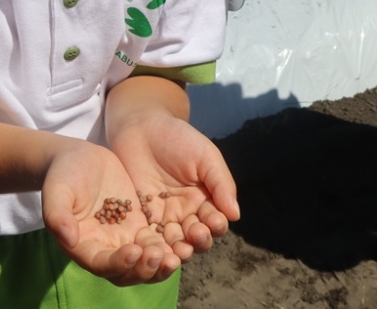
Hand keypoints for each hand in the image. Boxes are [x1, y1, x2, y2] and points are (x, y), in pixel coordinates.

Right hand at [41, 142, 180, 285]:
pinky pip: (157, 240)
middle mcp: (105, 249)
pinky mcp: (139, 225)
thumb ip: (58, 214)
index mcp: (83, 246)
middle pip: (128, 272)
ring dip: (162, 262)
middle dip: (146, 269)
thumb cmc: (63, 173)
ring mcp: (124, 238)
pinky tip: (186, 237)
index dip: (118, 263)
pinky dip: (170, 244)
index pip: (102, 264)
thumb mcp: (57, 190)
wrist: (79, 157)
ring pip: (146, 261)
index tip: (134, 250)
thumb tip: (68, 238)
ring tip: (179, 253)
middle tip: (162, 256)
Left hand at [109, 114, 239, 261]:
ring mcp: (164, 217)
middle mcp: (187, 213)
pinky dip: (155, 246)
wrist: (140, 127)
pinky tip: (156, 248)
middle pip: (197, 237)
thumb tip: (236, 214)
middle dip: (199, 239)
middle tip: (196, 234)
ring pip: (175, 242)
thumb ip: (221, 183)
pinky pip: (151, 237)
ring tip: (179, 250)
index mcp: (206, 199)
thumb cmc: (177, 138)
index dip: (216, 224)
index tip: (214, 222)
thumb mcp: (205, 156)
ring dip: (179, 249)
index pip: (215, 220)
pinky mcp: (142, 218)